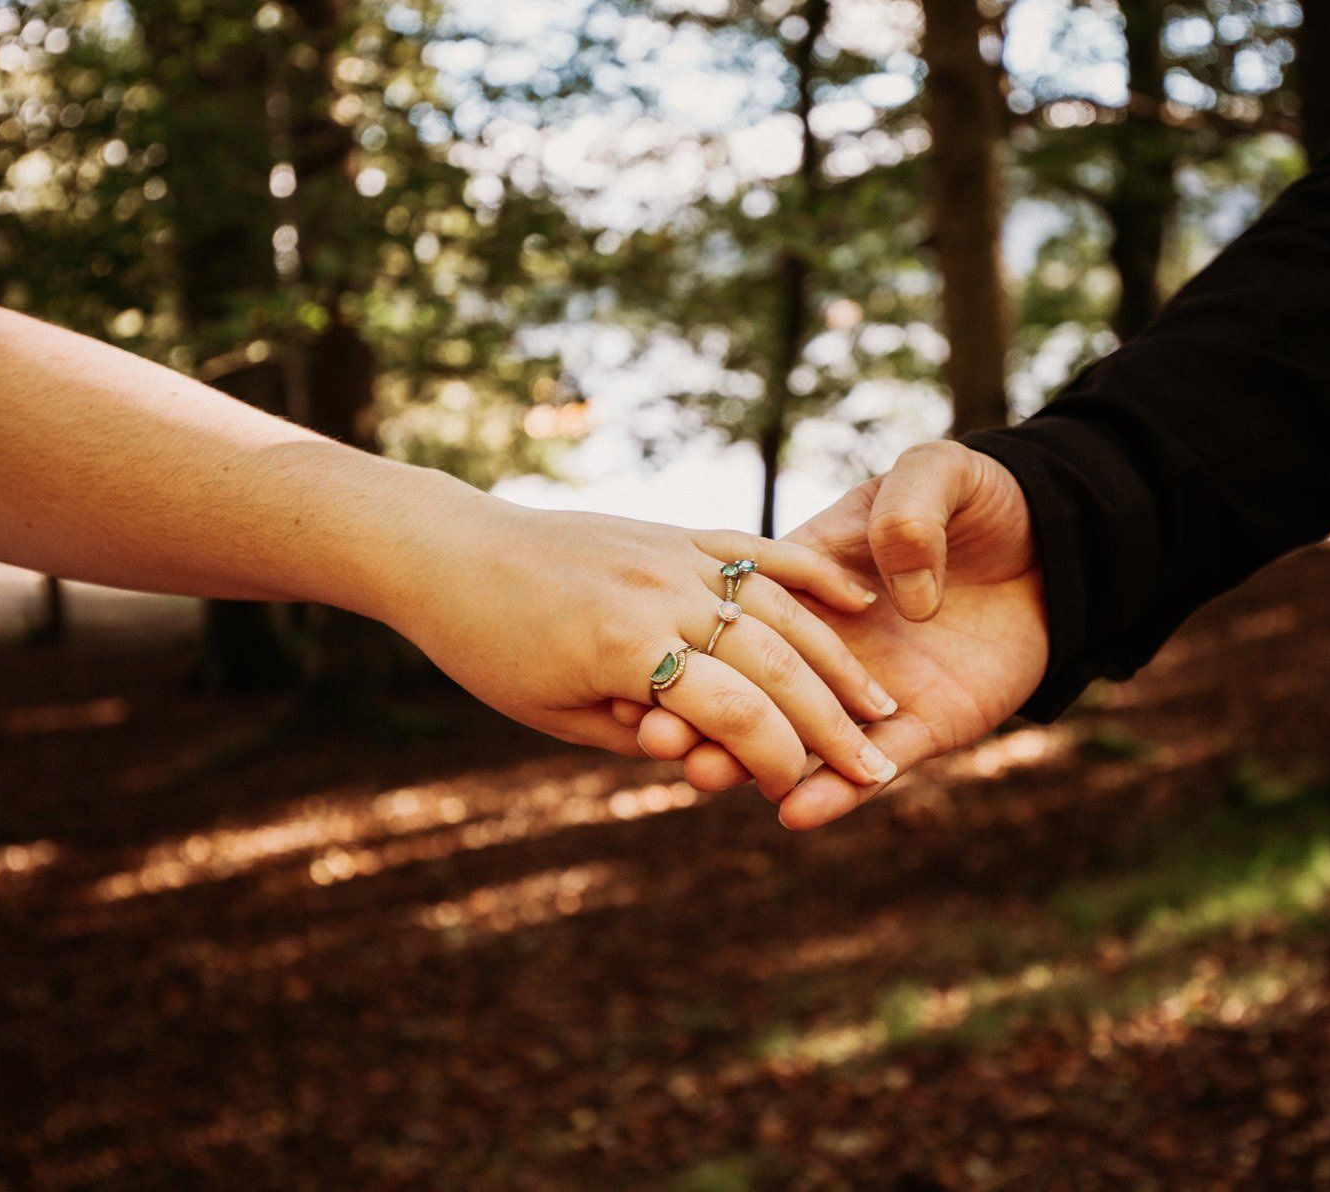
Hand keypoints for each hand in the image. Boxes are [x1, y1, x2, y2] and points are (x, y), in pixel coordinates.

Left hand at [389, 495, 899, 799]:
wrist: (450, 552)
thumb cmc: (489, 650)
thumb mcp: (559, 715)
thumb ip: (641, 732)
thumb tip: (717, 751)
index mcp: (624, 648)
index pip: (732, 713)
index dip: (777, 761)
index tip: (805, 796)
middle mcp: (659, 592)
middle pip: (773, 662)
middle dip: (832, 722)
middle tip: (877, 766)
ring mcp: (673, 554)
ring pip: (781, 608)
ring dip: (837, 660)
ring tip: (879, 704)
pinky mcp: (676, 531)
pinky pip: (759, 551)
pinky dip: (812, 575)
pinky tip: (858, 600)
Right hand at [631, 440, 1049, 827]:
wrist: (1059, 543)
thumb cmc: (985, 497)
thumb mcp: (934, 477)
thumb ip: (906, 517)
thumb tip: (894, 599)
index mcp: (815, 577)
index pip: (747, 615)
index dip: (701, 637)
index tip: (655, 658)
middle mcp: (832, 644)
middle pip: (757, 684)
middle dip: (703, 712)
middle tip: (659, 737)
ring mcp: (873, 692)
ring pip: (801, 738)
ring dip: (752, 762)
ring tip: (706, 777)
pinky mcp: (925, 727)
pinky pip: (876, 767)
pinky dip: (838, 793)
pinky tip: (799, 812)